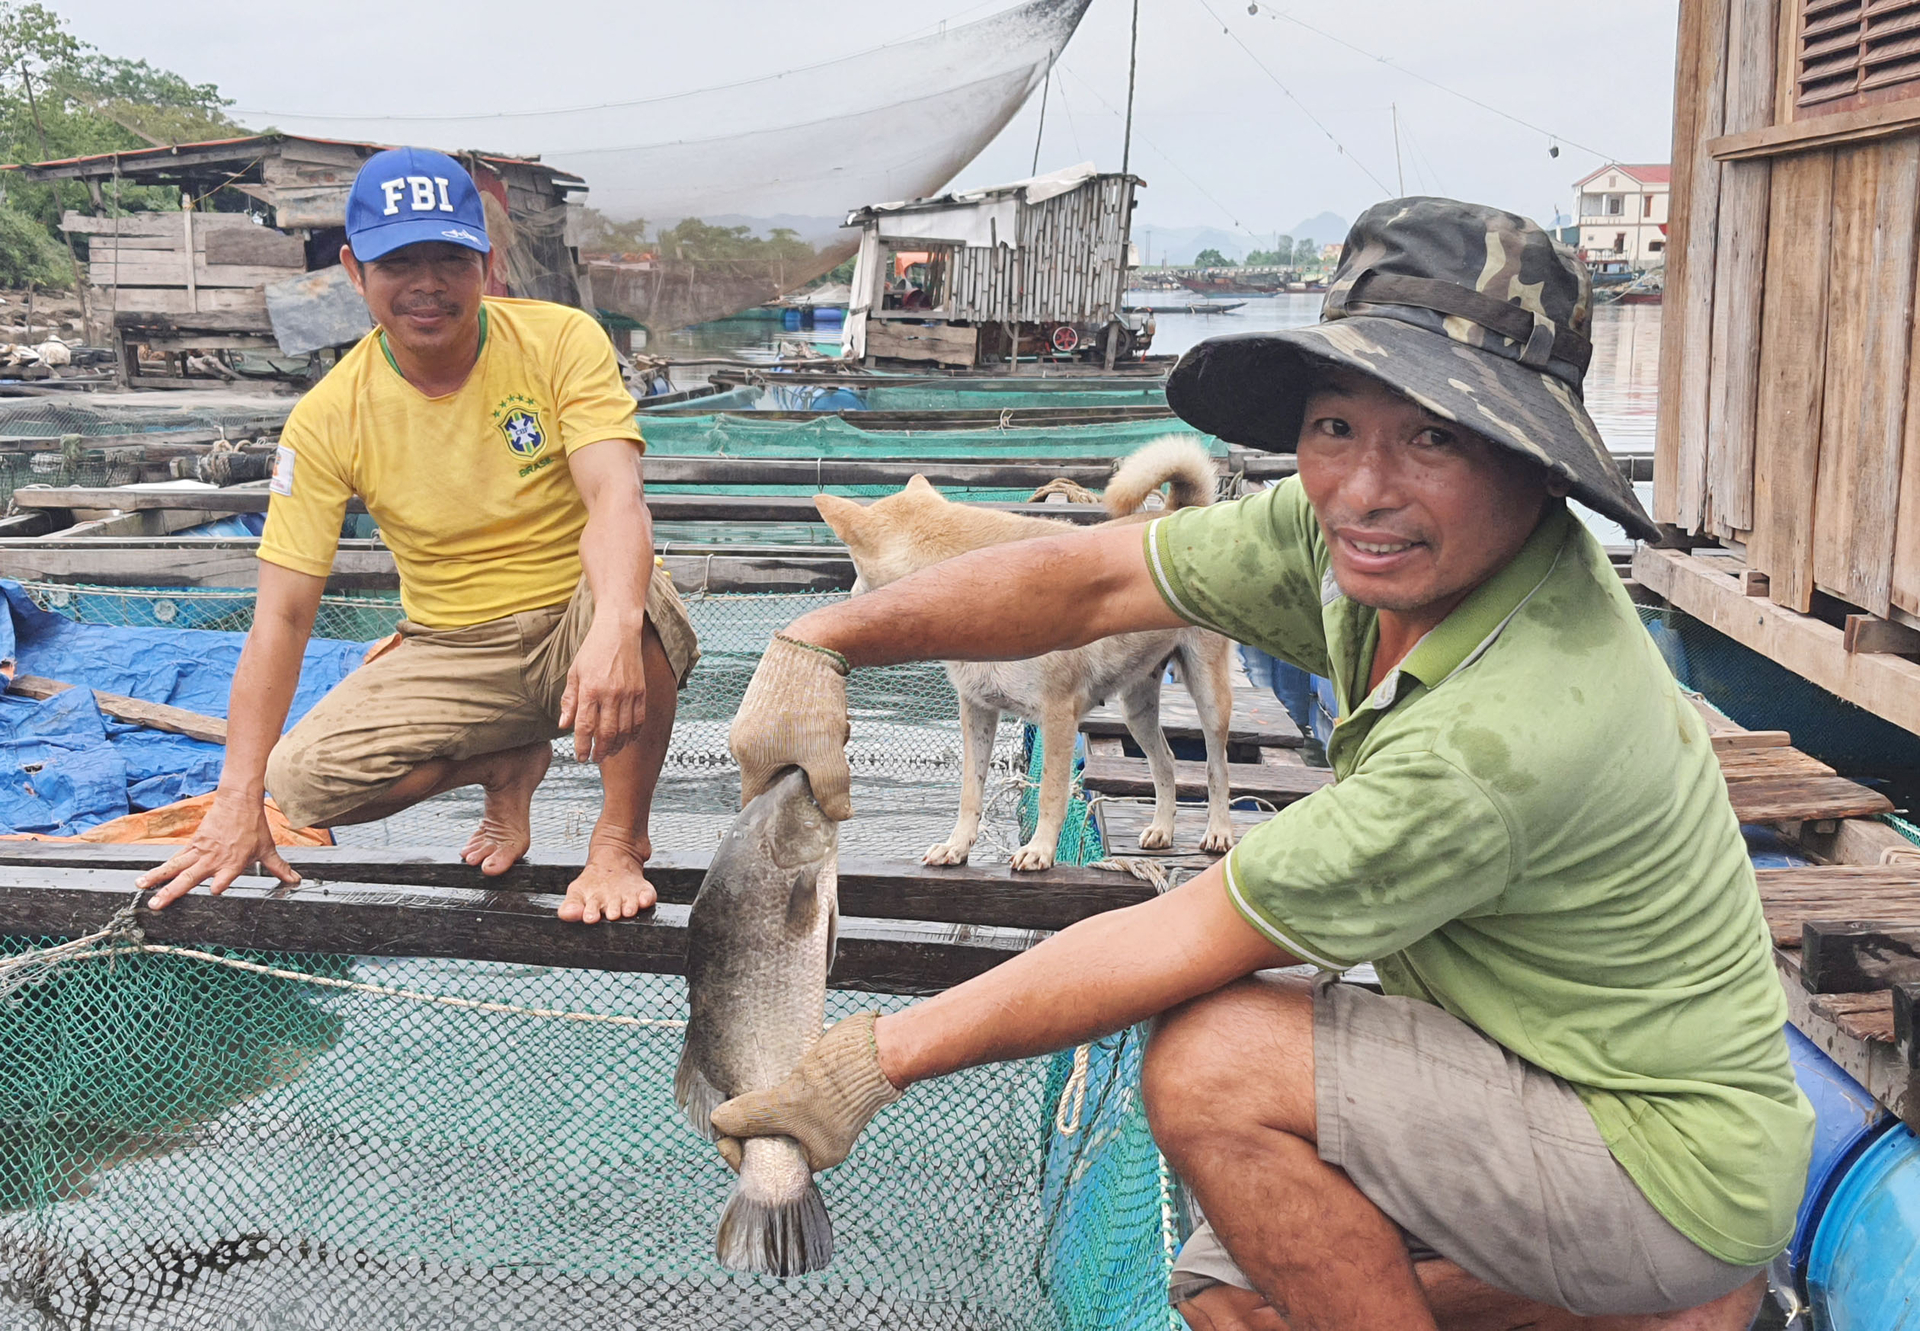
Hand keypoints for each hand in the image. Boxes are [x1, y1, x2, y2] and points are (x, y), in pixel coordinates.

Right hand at [136, 789, 298, 907]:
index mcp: (233, 863)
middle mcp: (214, 860)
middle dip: (172, 892)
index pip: (225, 877)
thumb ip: (279, 869)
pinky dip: (161, 869)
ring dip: (157, 879)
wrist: (238, 801)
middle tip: (156, 905)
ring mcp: (200, 852)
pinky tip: (146, 878)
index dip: (219, 884)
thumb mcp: (268, 850)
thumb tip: (296, 881)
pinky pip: (175, 859)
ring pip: (175, 868)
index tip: (213, 891)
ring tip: (141, 889)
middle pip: (190, 877)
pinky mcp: (193, 845)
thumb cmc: (253, 828)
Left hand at [560, 617, 646, 762]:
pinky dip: (633, 734)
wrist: (618, 630)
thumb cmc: (593, 650)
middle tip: (595, 759)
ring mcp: (629, 693)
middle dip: (600, 751)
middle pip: (607, 733)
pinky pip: (639, 719)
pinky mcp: (641, 691)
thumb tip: (564, 725)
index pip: (585, 726)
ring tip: (609, 752)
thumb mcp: (574, 673)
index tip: (580, 757)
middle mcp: (610, 694)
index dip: (582, 746)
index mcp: (590, 689)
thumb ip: (569, 700)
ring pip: (625, 730)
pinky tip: (626, 740)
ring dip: (617, 746)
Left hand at [709, 1012, 903, 1171]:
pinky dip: (768, 1092)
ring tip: (737, 1095)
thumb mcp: (790, 1105)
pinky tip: (754, 1083)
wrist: (874, 1048)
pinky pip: (783, 1098)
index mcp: (815, 1156)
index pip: (767, 1165)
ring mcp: (814, 1114)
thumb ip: (753, 1115)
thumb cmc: (842, 1084)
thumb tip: (718, 1120)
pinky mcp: (813, 1091)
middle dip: (745, 1127)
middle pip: (767, 1140)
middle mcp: (815, 1139)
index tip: (721, 1132)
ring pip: (773, 1118)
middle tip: (726, 1109)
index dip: (740, 1150)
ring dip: (755, 1108)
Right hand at [728, 632, 853, 819]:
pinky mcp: (766, 706)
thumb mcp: (826, 751)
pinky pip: (790, 734)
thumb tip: (840, 815)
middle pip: (776, 778)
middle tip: (830, 756)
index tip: (807, 810)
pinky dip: (812, 732)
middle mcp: (742, 740)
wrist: (810, 644)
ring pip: (789, 754)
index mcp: (748, 757)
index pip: (755, 803)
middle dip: (808, 773)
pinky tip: (829, 716)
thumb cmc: (811, 698)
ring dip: (816, 749)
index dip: (781, 813)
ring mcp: (752, 722)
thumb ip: (832, 790)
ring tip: (832, 729)